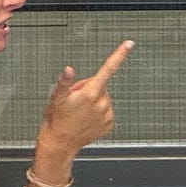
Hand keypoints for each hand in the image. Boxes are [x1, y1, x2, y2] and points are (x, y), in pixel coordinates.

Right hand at [38, 40, 133, 154]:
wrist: (60, 142)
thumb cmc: (57, 119)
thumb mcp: (56, 96)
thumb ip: (65, 82)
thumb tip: (69, 70)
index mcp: (91, 93)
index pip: (108, 68)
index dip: (119, 54)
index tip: (128, 44)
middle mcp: (102, 103)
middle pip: (100, 85)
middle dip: (88, 88)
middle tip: (74, 100)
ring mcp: (107, 114)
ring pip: (103, 99)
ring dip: (92, 101)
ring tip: (78, 111)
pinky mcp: (109, 124)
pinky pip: (105, 111)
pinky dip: (97, 112)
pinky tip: (86, 118)